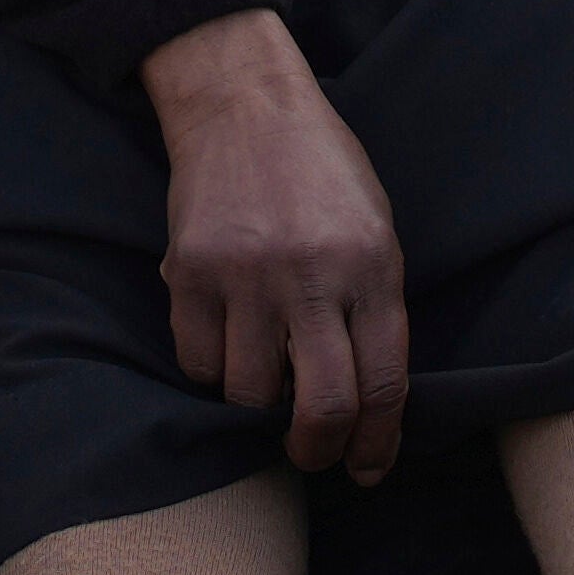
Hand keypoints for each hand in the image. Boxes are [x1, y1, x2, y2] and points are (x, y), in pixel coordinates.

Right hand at [139, 9, 410, 471]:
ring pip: (249, 395)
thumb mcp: (375, 229)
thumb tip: (368, 404)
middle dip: (320, 450)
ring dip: (259, 403)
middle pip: (323, 406)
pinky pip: (198, 363)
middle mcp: (312, 275)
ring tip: (267, 373)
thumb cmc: (321, 173)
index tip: (369, 467)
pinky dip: (213, 370)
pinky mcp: (190, 274)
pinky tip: (228, 342)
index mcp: (373, 265)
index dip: (378, 441)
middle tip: (314, 455)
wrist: (245, 107)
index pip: (384, 382)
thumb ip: (373, 309)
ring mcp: (246, 276)